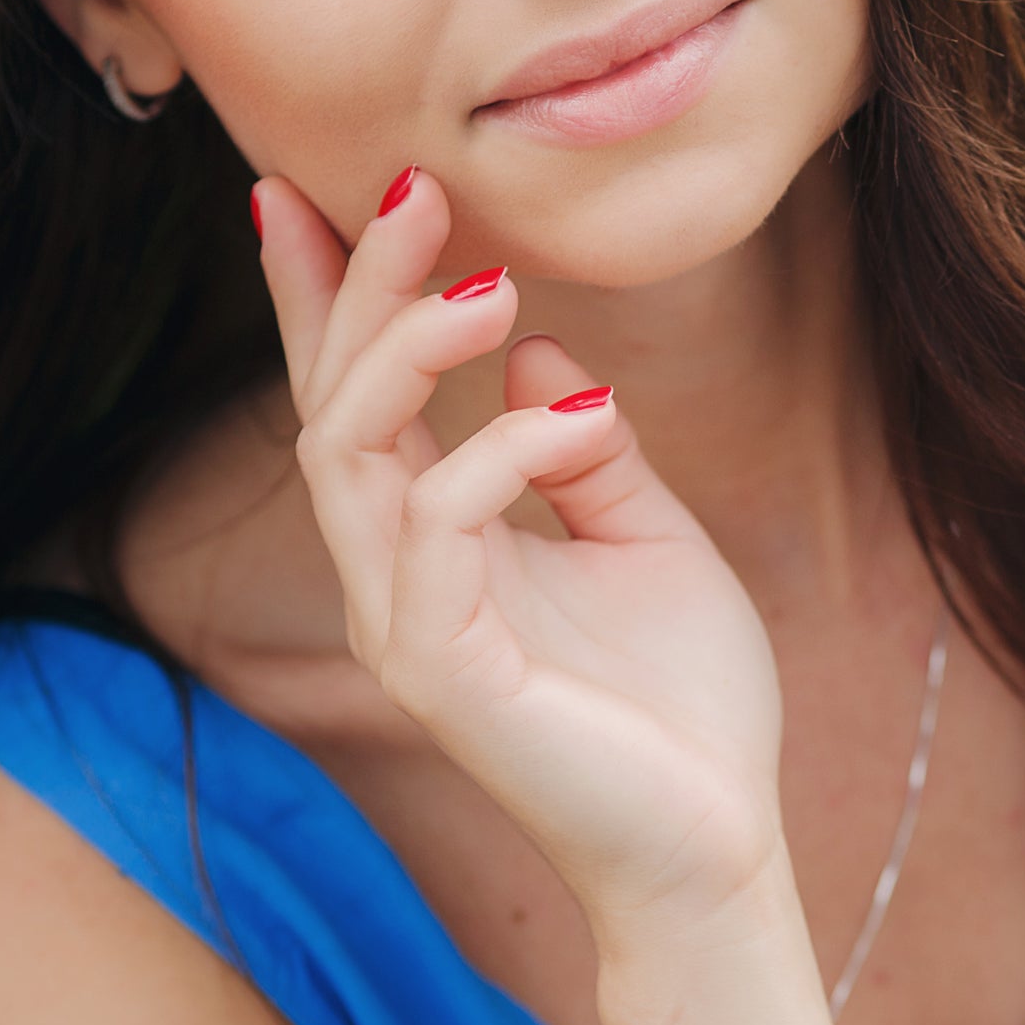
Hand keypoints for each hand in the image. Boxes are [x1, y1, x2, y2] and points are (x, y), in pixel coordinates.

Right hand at [250, 163, 788, 941]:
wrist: (717, 842)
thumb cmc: (683, 698)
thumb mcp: (647, 533)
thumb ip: (584, 450)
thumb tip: (540, 352)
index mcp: (438, 537)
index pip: (357, 395)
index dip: (329, 294)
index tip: (306, 189)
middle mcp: (397, 572)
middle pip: (333, 400)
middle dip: (361, 284)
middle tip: (413, 183)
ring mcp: (406, 624)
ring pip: (349, 451)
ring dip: (408, 348)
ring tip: (492, 280)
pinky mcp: (443, 674)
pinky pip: (439, 527)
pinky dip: (505, 452)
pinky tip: (583, 417)